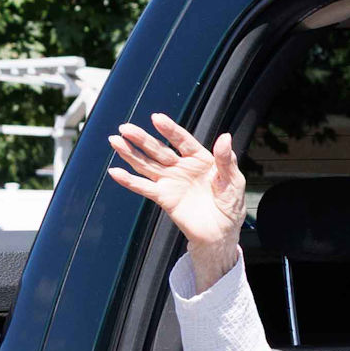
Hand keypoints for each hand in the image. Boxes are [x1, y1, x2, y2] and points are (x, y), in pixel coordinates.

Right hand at [108, 115, 247, 289]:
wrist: (221, 233)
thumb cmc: (230, 205)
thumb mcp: (234, 181)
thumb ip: (226, 160)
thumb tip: (225, 137)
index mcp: (200, 158)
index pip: (182, 140)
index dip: (169, 129)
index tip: (156, 118)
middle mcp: (181, 167)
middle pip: (158, 149)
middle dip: (142, 139)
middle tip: (125, 128)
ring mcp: (170, 181)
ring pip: (147, 164)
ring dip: (130, 154)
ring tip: (115, 141)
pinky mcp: (163, 198)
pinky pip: (144, 187)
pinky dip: (129, 181)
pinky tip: (115, 172)